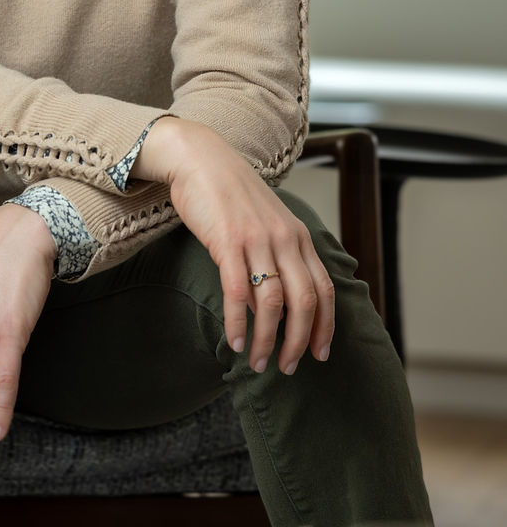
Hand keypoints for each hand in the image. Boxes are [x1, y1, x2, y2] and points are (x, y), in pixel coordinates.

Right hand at [135, 117, 333, 375]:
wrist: (200, 158)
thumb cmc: (228, 195)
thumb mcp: (263, 225)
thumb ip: (273, 261)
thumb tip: (268, 310)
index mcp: (298, 236)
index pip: (324, 288)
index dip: (325, 326)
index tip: (320, 355)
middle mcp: (284, 238)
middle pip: (305, 300)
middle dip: (299, 341)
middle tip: (288, 368)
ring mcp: (257, 239)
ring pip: (273, 301)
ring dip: (269, 339)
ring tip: (259, 363)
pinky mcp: (228, 240)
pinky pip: (238, 291)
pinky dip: (239, 322)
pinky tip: (235, 342)